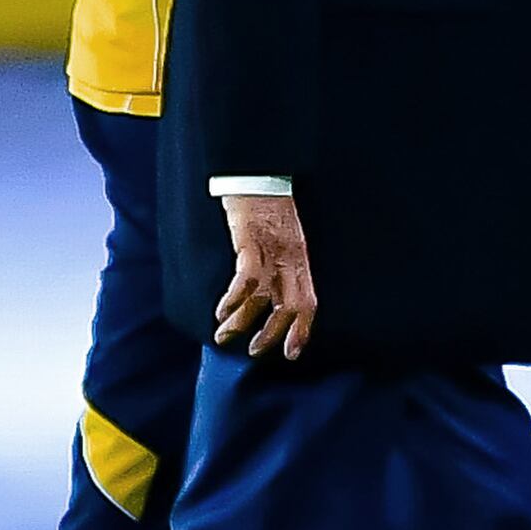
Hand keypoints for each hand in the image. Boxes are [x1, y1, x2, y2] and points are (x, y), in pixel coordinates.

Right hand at [215, 192, 317, 358]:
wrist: (259, 175)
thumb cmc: (270, 208)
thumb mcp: (287, 240)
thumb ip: (284, 267)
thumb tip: (274, 298)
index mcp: (302, 261)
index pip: (310, 302)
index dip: (302, 331)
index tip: (291, 354)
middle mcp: (291, 260)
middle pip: (289, 307)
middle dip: (271, 335)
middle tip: (254, 351)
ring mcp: (272, 252)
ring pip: (262, 299)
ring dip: (242, 323)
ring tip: (225, 337)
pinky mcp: (251, 243)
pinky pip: (245, 280)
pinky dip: (232, 300)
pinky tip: (220, 311)